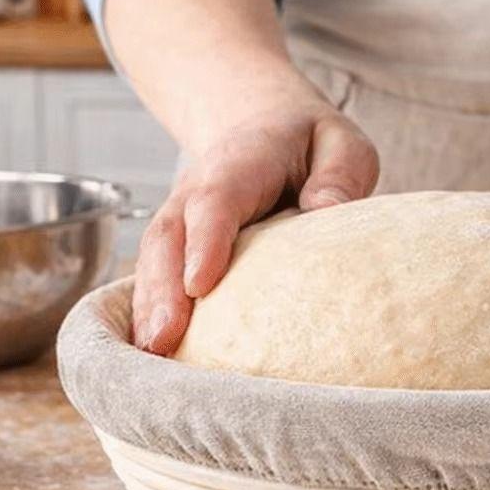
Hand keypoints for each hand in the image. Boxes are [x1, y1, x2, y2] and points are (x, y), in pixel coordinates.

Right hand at [133, 70, 377, 353]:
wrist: (268, 130)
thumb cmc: (311, 146)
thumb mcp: (340, 144)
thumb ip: (340, 174)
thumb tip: (326, 211)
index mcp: (240, 162)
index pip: (216, 199)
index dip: (205, 240)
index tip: (200, 284)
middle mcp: (197, 190)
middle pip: (169, 237)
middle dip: (163, 290)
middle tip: (164, 340)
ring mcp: (181, 220)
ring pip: (153, 262)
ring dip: (149, 310)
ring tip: (154, 358)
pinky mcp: (178, 249)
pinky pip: (156, 280)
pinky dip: (150, 315)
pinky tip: (154, 358)